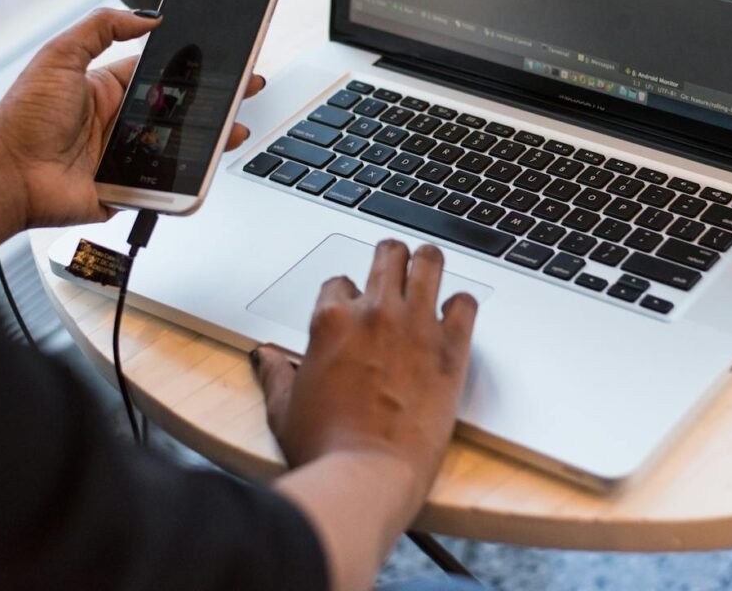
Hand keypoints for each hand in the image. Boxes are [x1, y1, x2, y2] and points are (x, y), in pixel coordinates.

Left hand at [0, 8, 263, 230]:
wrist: (6, 177)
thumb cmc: (21, 119)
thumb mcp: (58, 56)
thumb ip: (100, 27)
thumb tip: (145, 15)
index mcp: (108, 87)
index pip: (162, 71)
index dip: (193, 64)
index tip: (221, 55)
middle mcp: (121, 120)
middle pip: (180, 107)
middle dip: (216, 98)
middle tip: (246, 87)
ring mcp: (127, 154)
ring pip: (181, 144)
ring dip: (212, 136)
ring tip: (236, 128)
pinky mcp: (129, 186)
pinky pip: (167, 180)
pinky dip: (189, 175)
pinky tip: (210, 163)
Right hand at [255, 239, 477, 522]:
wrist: (366, 477)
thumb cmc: (324, 449)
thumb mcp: (284, 409)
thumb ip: (276, 374)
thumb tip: (266, 357)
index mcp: (331, 320)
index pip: (339, 282)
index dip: (346, 295)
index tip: (353, 309)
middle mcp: (374, 312)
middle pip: (388, 254)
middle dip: (390, 258)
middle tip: (395, 269)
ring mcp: (415, 325)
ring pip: (429, 261)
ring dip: (428, 263)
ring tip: (429, 270)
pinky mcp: (450, 348)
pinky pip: (465, 303)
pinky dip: (461, 306)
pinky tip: (455, 316)